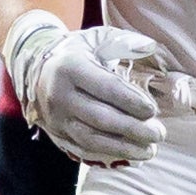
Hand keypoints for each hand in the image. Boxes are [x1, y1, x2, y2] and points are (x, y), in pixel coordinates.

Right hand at [3, 11, 168, 165]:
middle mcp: (59, 95)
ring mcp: (56, 118)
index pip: (105, 88)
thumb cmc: (77, 52)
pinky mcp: (57, 134)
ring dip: (122, 147)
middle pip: (100, 118)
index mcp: (71, 67)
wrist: (37, 70)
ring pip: (91, 139)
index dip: (131, 101)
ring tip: (149, 150)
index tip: (153, 110)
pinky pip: (83, 150)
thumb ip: (124, 41)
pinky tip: (130, 156)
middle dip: (132, 129)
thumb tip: (149, 46)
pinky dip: (107, 154)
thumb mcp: (97, 38)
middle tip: (158, 134)